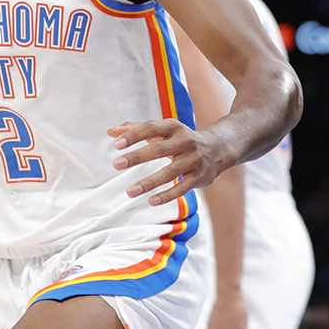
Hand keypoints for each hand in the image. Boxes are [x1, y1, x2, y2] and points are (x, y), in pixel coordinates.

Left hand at [108, 120, 227, 205]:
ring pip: (170, 172)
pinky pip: (182, 187)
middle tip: (116, 164)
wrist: (218, 148)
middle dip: (137, 157)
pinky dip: (167, 195)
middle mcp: (185, 142)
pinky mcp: (199, 177)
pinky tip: (151, 200)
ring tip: (130, 191)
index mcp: (173, 127)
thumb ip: (137, 129)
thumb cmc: (181, 139)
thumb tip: (111, 132)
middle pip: (159, 150)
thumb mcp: (163, 131)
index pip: (152, 128)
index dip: (134, 135)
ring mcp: (193, 160)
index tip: (117, 144)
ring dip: (149, 182)